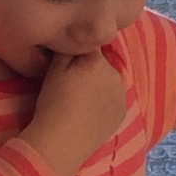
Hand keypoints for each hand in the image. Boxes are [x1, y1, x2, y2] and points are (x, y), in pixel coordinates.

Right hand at [21, 48, 129, 175]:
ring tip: (81, 101)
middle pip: (101, 63)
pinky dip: (105, 102)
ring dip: (99, 85)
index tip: (67, 65)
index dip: (77, 53)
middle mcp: (114, 73)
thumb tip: (75, 35)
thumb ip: (68, 49)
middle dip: (90, 69)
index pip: (90, 45)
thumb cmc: (53, 103)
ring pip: (109, 81)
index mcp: (96, 60)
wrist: (62, 140)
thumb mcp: (53, 70)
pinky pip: (115, 99)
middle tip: (72, 85)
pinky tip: (90, 112)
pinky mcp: (122, 112)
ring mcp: (122, 94)